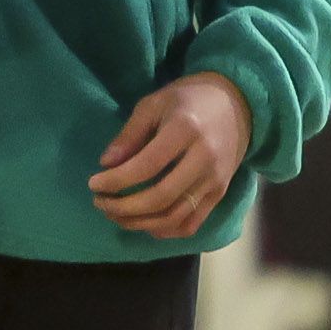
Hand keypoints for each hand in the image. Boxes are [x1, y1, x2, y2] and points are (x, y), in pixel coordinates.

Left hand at [89, 72, 251, 240]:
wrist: (236, 104)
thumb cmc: (187, 99)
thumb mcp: (154, 104)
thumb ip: (130, 134)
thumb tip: (106, 164)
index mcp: (185, 130)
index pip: (147, 166)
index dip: (117, 181)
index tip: (94, 185)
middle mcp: (204, 160)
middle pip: (161, 197)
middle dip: (124, 207)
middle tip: (100, 203)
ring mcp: (215, 181)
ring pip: (175, 217)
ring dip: (141, 223)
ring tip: (115, 215)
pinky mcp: (220, 195)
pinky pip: (192, 223)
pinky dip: (166, 231)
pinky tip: (145, 224)